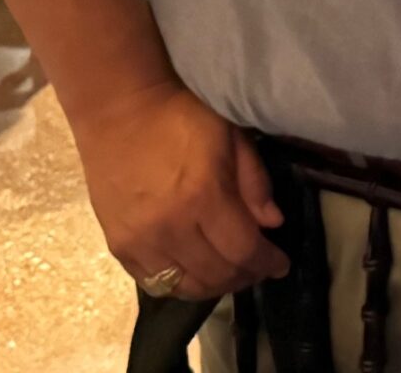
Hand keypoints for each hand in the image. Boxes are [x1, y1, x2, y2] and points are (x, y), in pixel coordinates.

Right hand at [70, 80, 287, 301]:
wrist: (119, 113)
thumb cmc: (182, 118)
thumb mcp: (232, 138)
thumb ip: (255, 183)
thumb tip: (273, 224)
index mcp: (204, 197)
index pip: (243, 249)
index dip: (267, 263)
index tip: (282, 264)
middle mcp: (170, 228)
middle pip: (216, 274)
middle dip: (245, 276)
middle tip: (259, 268)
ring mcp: (140, 242)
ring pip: (185, 286)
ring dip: (214, 286)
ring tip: (231, 274)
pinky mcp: (118, 247)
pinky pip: (154, 282)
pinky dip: (180, 284)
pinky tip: (196, 273)